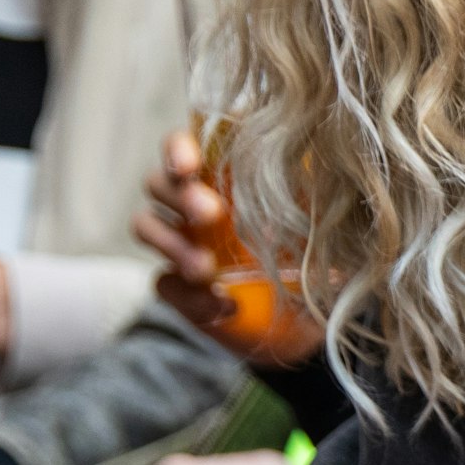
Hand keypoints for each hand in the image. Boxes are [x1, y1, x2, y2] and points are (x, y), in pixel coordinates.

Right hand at [139, 126, 316, 366]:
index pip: (183, 147)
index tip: (189, 166)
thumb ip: (304, 187)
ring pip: (146, 226)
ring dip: (172, 245)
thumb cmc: (313, 252)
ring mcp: (180, 246)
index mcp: (221, 177)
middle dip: (179, 196)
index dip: (178, 149)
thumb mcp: (318, 217)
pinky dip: (187, 295)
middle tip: (211, 214)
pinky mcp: (179, 290)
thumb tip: (304, 158)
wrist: (310, 318)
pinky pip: (164, 284)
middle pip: (157, 183)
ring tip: (206, 269)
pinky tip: (223, 306)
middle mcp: (191, 206)